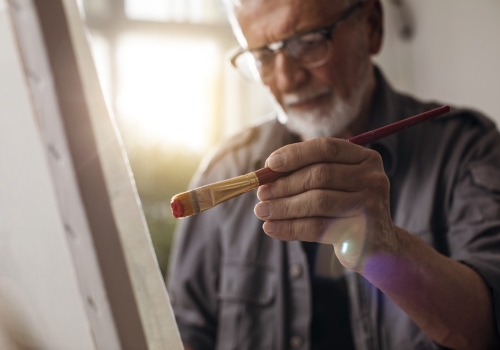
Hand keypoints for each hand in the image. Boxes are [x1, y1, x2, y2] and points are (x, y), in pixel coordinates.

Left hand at [254, 137, 397, 270]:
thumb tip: (265, 174)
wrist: (377, 247)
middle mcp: (373, 178)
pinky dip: (290, 228)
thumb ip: (307, 174)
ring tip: (261, 211)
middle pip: (320, 175)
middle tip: (261, 194)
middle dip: (285, 184)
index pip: (326, 148)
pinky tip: (271, 228)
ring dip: (283, 207)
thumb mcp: (334, 186)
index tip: (269, 164)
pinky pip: (318, 227)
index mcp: (366, 158)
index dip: (295, 154)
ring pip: (317, 201)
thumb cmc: (346, 210)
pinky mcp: (361, 232)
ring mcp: (370, 205)